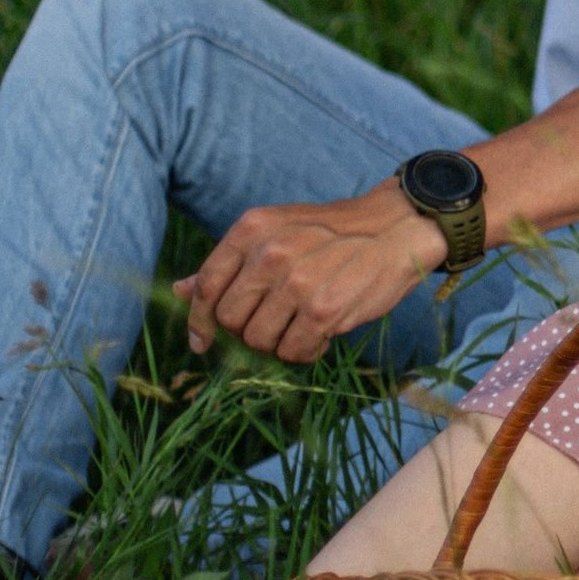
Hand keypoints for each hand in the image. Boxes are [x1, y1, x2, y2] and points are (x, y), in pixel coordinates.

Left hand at [177, 182, 446, 363]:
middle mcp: (271, 251)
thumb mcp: (279, 232)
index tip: (203, 342)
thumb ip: (231, 262)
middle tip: (277, 325)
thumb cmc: (335, 233)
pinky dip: (305, 353)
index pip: (205, 287)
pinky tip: (320, 338)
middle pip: (229, 320)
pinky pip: (294, 352)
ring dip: (279, 344)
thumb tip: (178, 290)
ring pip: (258, 341)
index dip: (199, 322)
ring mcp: (297, 281)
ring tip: (302, 328)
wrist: (400, 227)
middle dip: (247, 332)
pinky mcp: (324, 309)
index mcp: (253, 229)